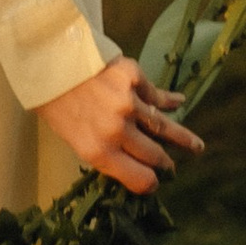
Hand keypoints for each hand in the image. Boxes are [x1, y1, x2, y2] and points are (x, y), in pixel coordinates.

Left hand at [36, 57, 201, 194]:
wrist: (48, 61)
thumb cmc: (56, 103)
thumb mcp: (73, 137)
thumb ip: (103, 151)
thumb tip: (130, 162)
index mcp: (99, 152)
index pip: (140, 179)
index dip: (150, 183)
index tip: (155, 182)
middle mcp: (117, 131)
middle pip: (154, 155)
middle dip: (165, 163)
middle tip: (172, 166)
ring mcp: (129, 103)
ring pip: (163, 126)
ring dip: (182, 138)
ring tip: (196, 146)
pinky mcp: (133, 78)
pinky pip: (156, 95)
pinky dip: (168, 100)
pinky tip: (178, 102)